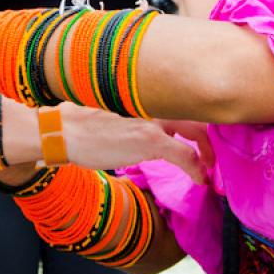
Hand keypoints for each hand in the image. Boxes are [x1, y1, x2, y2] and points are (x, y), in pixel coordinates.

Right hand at [59, 103, 204, 182]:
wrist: (63, 130)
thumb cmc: (81, 125)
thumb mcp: (112, 113)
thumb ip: (133, 116)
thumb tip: (142, 130)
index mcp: (145, 94)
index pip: (182, 100)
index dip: (195, 120)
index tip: (198, 138)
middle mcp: (154, 101)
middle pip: (195, 112)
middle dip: (207, 137)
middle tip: (210, 156)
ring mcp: (154, 119)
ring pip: (196, 130)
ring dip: (207, 152)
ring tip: (208, 167)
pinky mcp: (151, 140)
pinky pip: (186, 154)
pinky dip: (198, 168)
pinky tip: (201, 179)